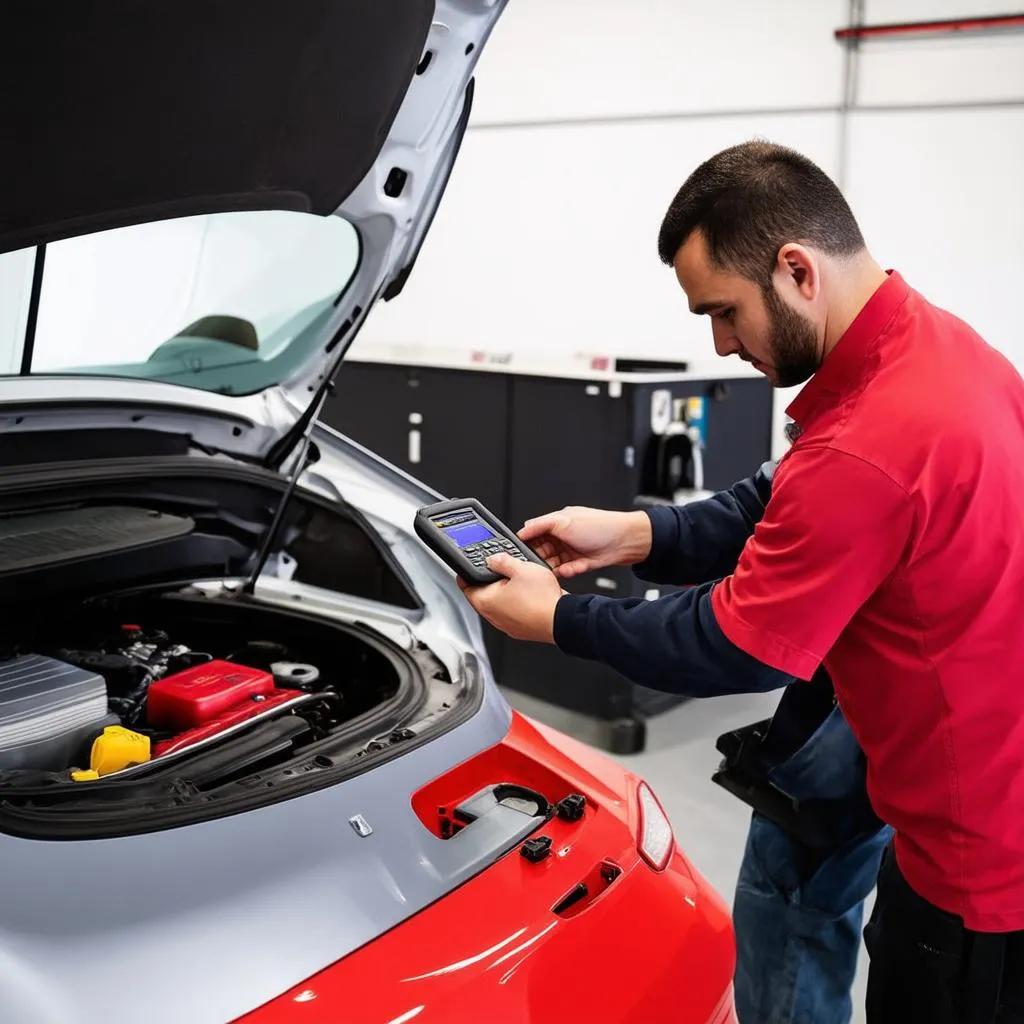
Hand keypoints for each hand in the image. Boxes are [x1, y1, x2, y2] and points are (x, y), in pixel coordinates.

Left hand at [457, 553, 566, 642]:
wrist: (562, 620)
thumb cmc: (542, 599)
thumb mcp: (521, 568)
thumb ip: (502, 561)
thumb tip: (494, 559)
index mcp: (485, 601)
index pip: (465, 586)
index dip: (465, 574)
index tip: (465, 569)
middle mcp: (492, 617)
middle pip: (481, 596)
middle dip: (487, 582)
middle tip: (494, 571)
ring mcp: (506, 625)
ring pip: (498, 605)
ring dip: (503, 594)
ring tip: (514, 581)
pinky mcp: (520, 629)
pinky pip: (512, 613)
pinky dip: (515, 604)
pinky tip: (527, 595)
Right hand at [517, 506, 652, 578]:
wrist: (626, 541)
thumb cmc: (600, 526)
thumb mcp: (565, 521)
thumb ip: (541, 525)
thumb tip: (523, 528)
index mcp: (558, 523)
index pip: (535, 533)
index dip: (527, 541)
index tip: (520, 551)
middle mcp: (564, 536)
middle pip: (542, 550)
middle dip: (538, 557)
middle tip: (533, 564)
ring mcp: (572, 551)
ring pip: (553, 562)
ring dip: (551, 567)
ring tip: (549, 570)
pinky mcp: (581, 564)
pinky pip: (567, 571)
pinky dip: (566, 572)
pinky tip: (567, 570)